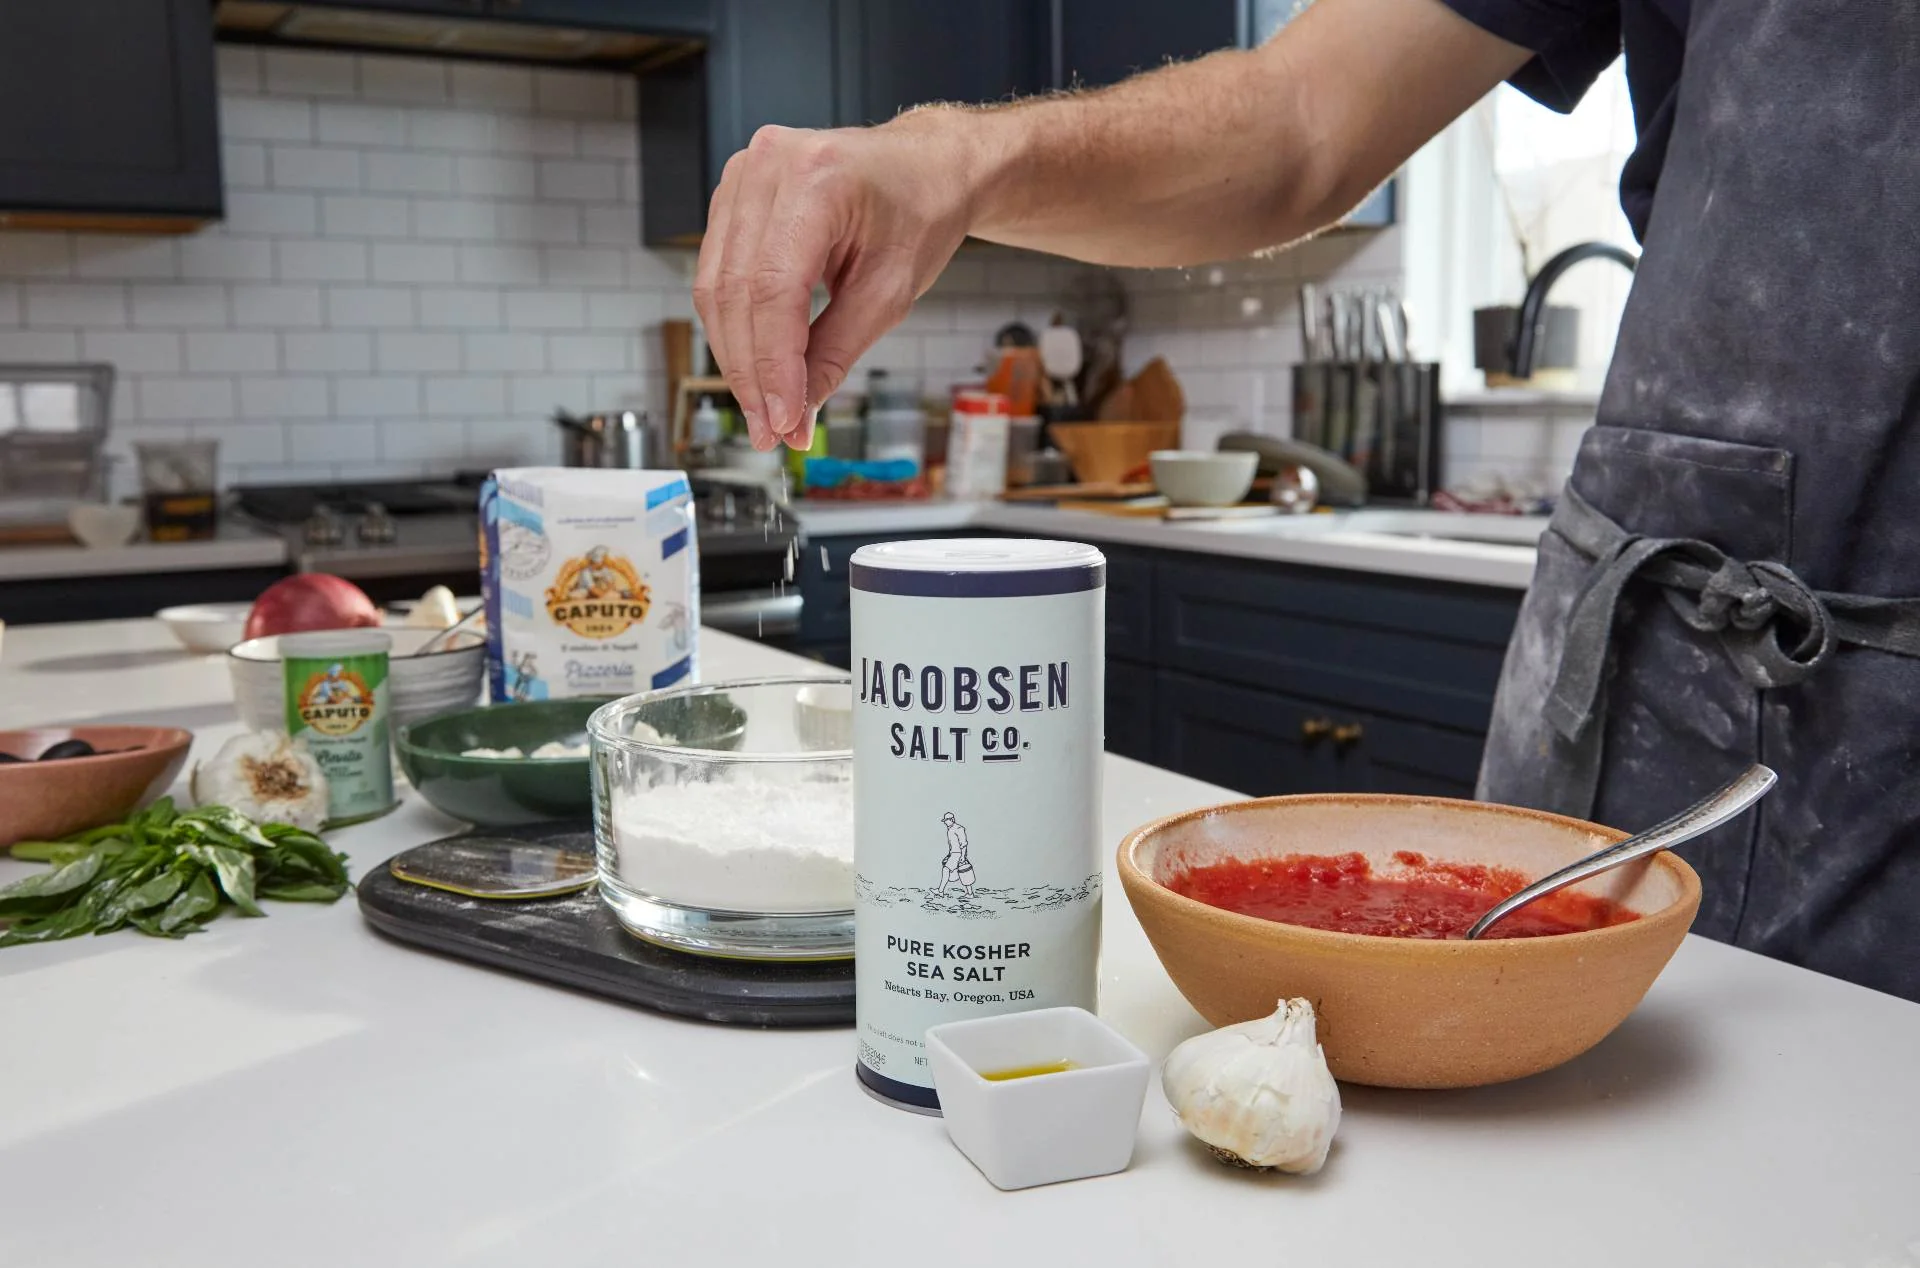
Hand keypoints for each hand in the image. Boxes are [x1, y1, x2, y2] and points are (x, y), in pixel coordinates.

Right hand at [693, 116, 979, 450]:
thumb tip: (796, 411)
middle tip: (772, 430)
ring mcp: (743, 174)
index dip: (772, 365)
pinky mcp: (732, 194)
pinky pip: (717, 274)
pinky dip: (735, 328)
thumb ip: (837, 352)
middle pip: (735, 292)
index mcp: (818, 179)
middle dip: (751, 373)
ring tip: (764, 411)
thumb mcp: (891, 291)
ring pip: (715, 288)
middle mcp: (768, 167)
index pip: (773, 289)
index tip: (783, 419)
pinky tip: (755, 366)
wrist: (925, 167)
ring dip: (735, 359)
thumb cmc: (920, 213)